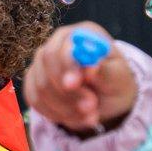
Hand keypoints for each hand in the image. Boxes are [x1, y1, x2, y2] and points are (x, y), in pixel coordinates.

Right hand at [22, 23, 137, 133]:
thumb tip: (91, 67)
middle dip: (66, 91)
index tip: (75, 84)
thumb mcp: (118, 78)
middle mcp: (57, 43)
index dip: (67, 65)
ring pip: (40, 87)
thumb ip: (105, 71)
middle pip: (46, 62)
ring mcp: (42, 63)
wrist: (105, 99)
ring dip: (66, 107)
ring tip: (91, 115)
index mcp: (81, 34)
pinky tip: (76, 116)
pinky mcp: (33, 83)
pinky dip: (56, 114)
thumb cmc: (114, 82)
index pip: (64, 44)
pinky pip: (35, 100)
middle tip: (90, 108)